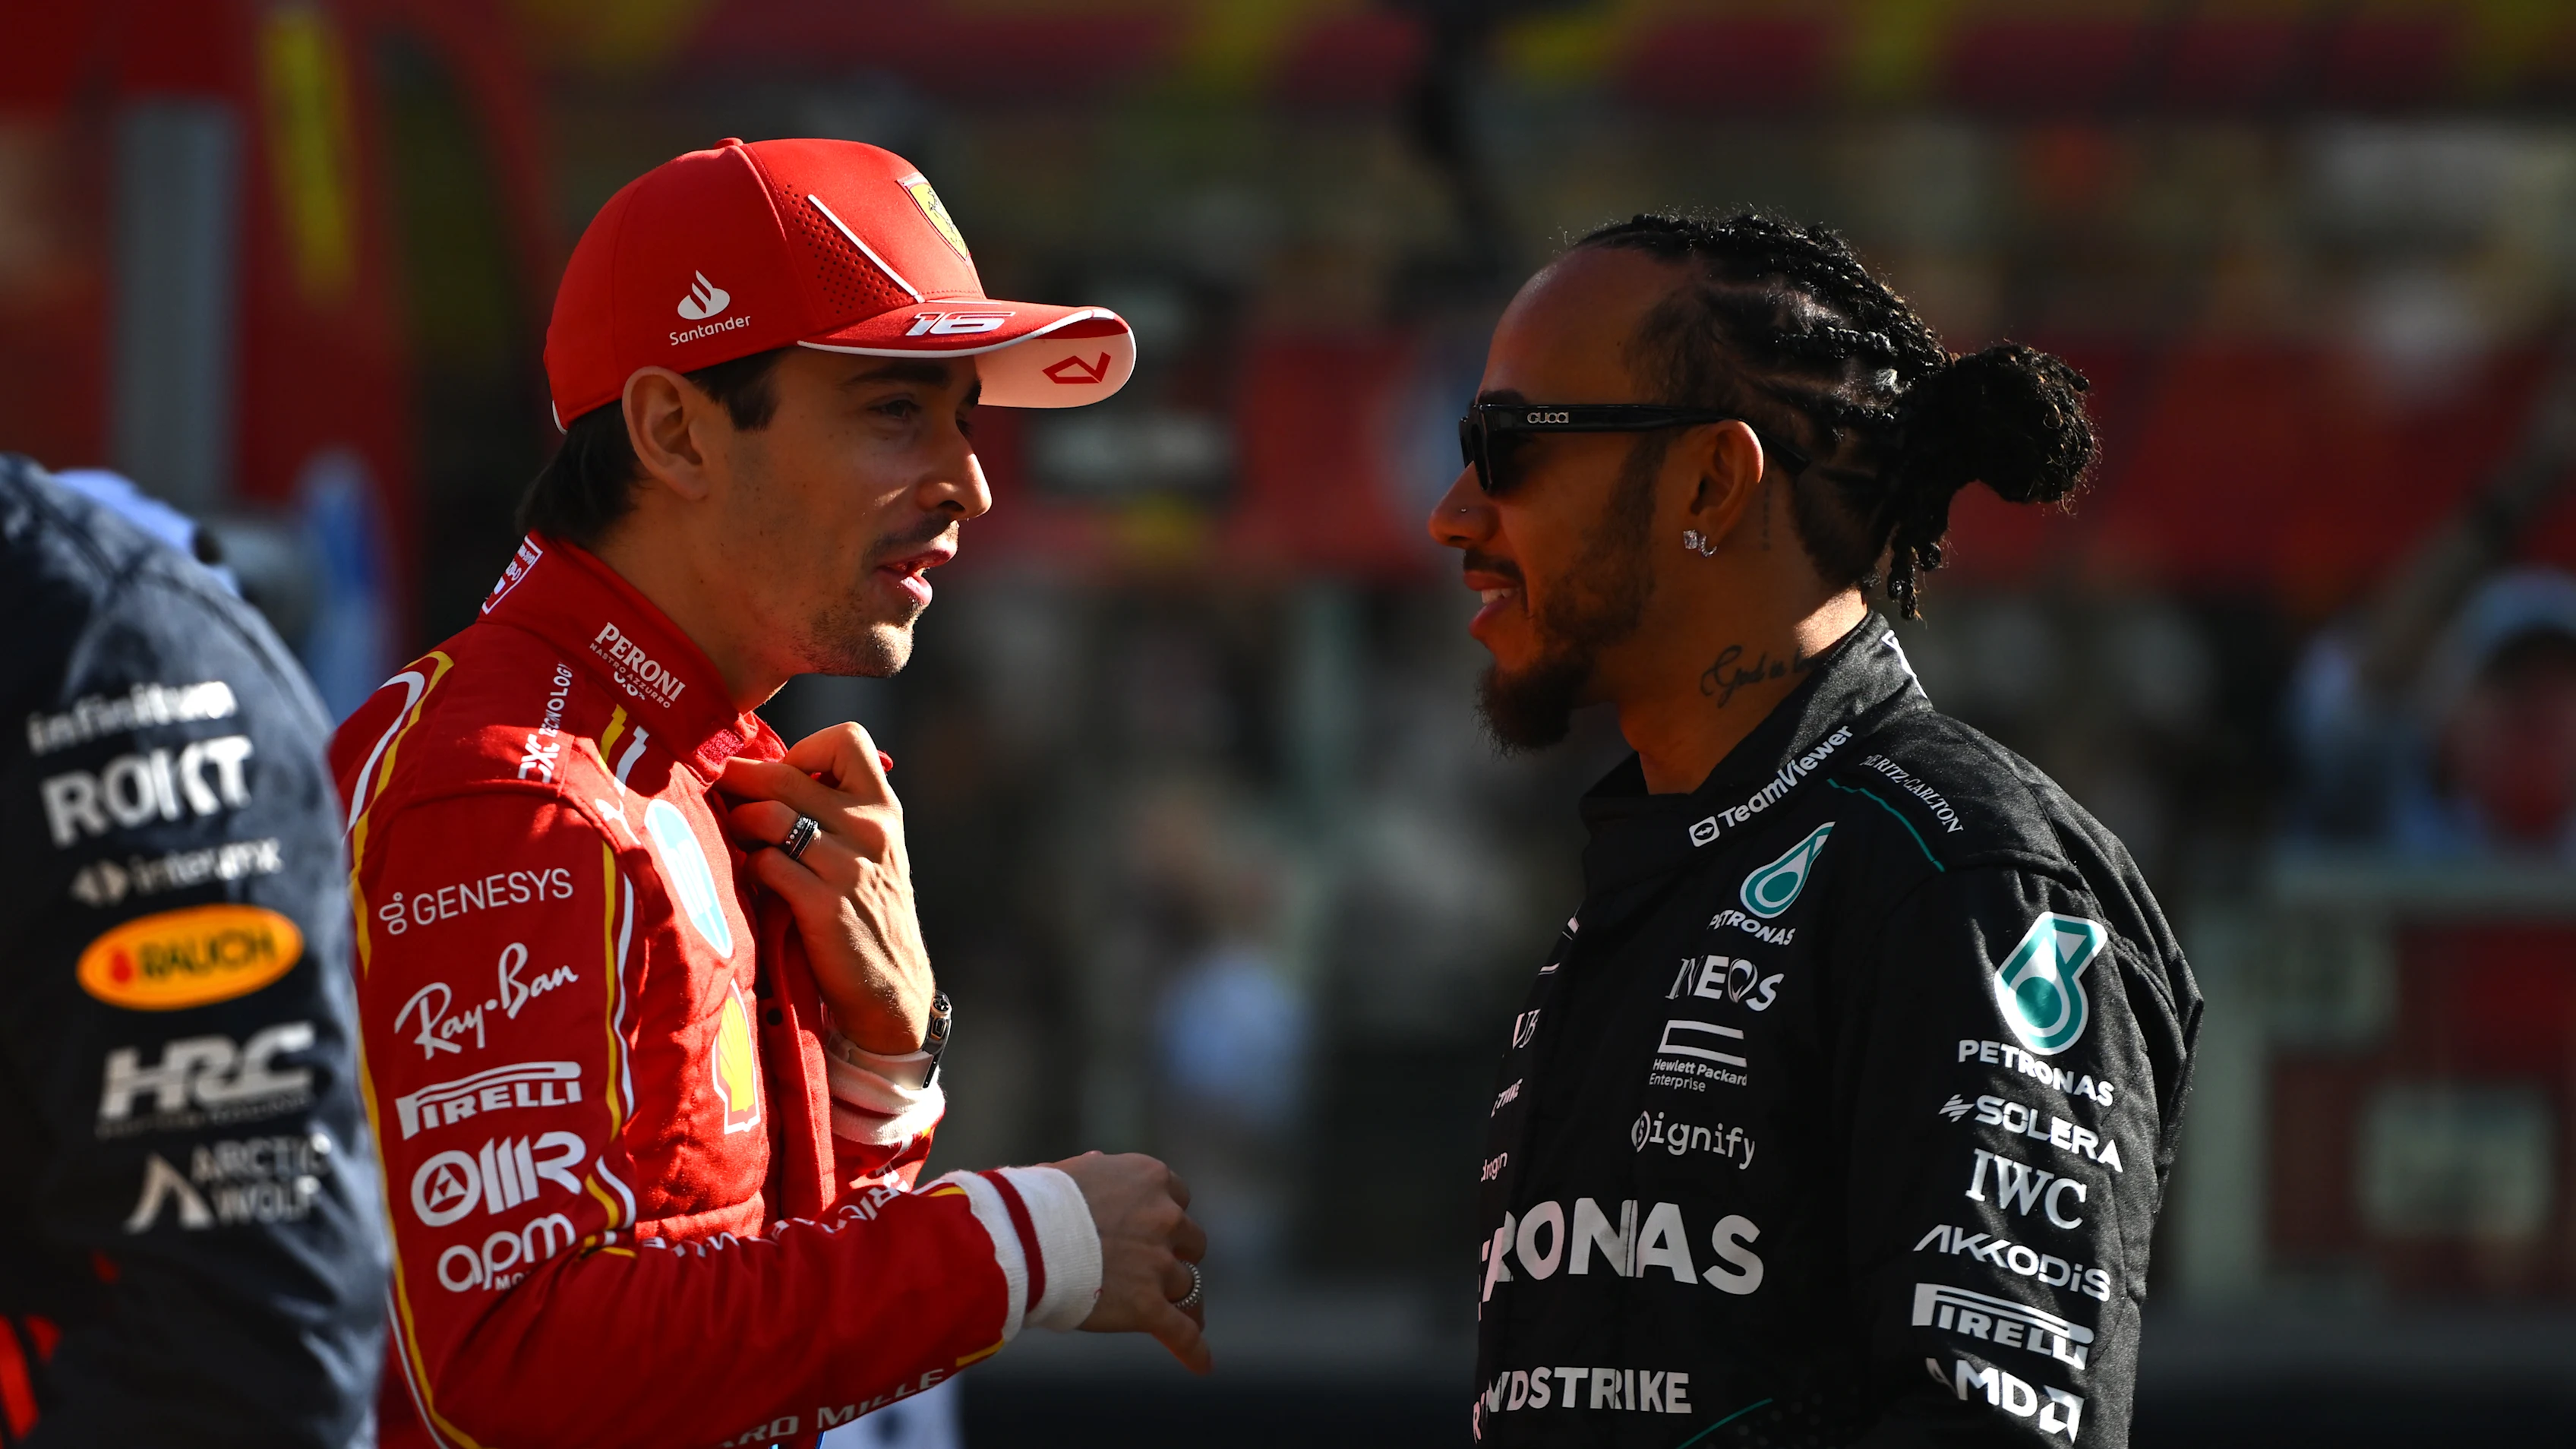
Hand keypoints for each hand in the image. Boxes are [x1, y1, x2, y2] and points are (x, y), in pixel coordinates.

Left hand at [719, 724, 932, 1052]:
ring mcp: (849, 866)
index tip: (785, 776)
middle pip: (784, 775)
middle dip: (740, 782)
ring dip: (738, 825)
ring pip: (768, 816)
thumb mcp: (870, 851)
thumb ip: (832, 812)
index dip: (803, 749)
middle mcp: (871, 828)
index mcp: (884, 807)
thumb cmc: (866, 914)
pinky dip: (748, 868)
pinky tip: (750, 881)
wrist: (892, 989)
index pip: (849, 738)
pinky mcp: (824, 904)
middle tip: (721, 796)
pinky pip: (765, 863)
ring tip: (736, 840)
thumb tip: (760, 775)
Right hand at [1048, 1151, 1210, 1373]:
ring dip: (1177, 1296)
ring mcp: (1159, 1264)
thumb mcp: (1070, 1172)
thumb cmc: (1033, 1202)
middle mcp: (1164, 1217)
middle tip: (1155, 1267)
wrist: (1022, 1238)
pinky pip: (1182, 1332)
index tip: (1156, 1227)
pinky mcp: (1148, 1306)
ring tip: (1179, 1314)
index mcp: (1148, 1179)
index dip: (1166, 1215)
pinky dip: (1193, 1349)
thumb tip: (1097, 1162)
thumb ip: (1094, 1172)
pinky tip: (1203, 1364)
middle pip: (1190, 1241)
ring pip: (1186, 1285)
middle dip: (1175, 1253)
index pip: (1177, 1197)